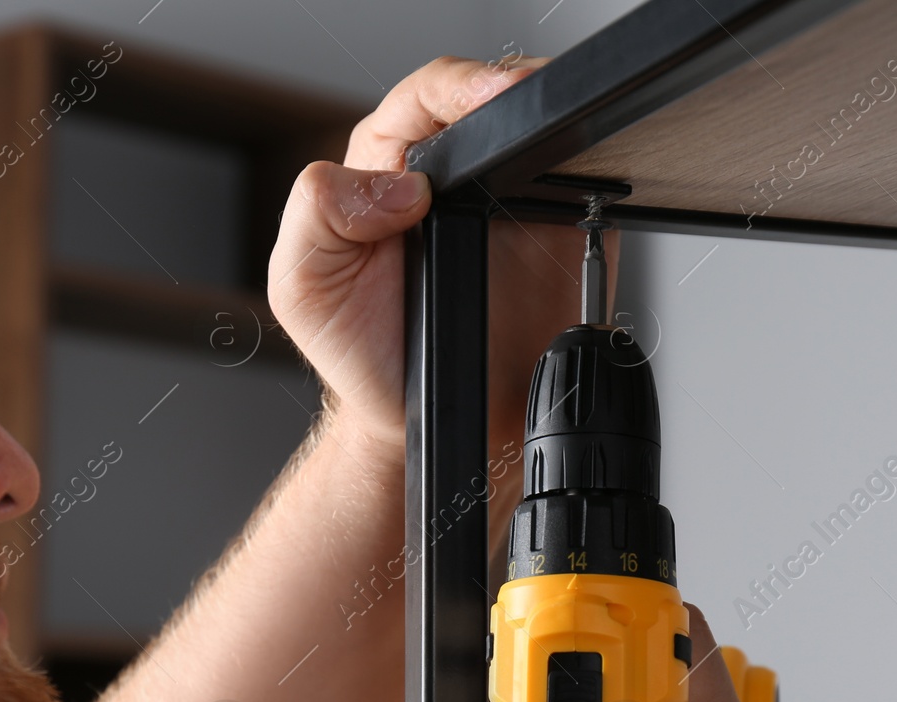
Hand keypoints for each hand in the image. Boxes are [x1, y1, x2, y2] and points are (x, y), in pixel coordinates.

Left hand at [267, 53, 606, 465]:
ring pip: (545, 136)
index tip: (490, 100)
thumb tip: (400, 185)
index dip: (461, 87)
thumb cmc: (356, 349)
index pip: (426, 96)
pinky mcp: (558, 238)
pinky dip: (594, 181)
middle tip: (531, 105)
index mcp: (385, 165)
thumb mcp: (303, 282)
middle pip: (494, 99)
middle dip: (518, 91)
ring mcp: (509, 203)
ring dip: (558, 130)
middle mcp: (451, 175)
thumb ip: (320, 214)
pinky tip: (581, 189)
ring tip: (559, 142)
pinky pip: (585, 194)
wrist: (413, 419)